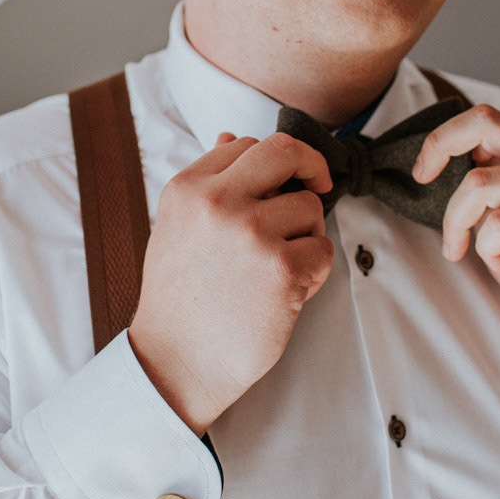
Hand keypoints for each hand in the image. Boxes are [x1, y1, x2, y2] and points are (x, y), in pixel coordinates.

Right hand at [128, 132, 334, 434]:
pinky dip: (314, 271)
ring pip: (310, 206)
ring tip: (280, 267)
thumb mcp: (176, 228)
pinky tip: (289, 292)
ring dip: (307, 235)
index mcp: (188, 188)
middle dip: (310, 164)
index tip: (281, 182)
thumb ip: (207, 183)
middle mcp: (218, 203)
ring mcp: (252, 234)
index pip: (246, 143)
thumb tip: (232, 136)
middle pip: (285, 151)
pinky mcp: (282, 270)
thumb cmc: (179, 298)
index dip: (271, 163)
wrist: (176, 362)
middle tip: (319, 182)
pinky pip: (323, 249)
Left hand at [413, 105, 499, 351]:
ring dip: (457, 222)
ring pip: (480, 183)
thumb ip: (479, 181)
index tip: (422, 172)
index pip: (484, 117)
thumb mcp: (495, 210)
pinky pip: (499, 224)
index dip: (442, 137)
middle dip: (441, 147)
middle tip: (424, 181)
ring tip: (463, 247)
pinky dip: (485, 247)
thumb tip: (436, 160)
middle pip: (485, 122)